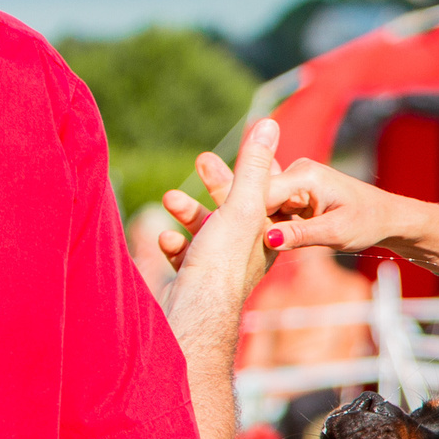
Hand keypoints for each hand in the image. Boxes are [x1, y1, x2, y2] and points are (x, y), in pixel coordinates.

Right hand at [155, 118, 281, 291]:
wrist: (192, 315)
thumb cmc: (222, 262)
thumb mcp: (241, 206)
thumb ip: (253, 166)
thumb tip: (270, 123)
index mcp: (267, 234)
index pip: (267, 194)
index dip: (254, 170)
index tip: (247, 147)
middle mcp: (249, 251)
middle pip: (234, 208)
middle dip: (216, 184)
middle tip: (202, 159)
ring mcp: (222, 267)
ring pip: (205, 229)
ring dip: (188, 212)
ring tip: (169, 199)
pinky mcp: (197, 281)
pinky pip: (185, 253)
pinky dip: (175, 243)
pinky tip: (168, 240)